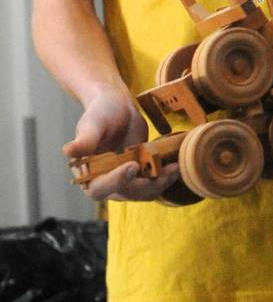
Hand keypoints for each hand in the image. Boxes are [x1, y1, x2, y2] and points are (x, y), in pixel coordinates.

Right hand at [64, 88, 178, 201]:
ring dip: (160, 184)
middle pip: (126, 194)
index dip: (117, 181)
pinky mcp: (140, 175)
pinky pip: (152, 182)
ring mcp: (125, 181)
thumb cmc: (101, 112)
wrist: (117, 107)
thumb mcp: (92, 123)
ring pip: (142, 192)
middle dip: (147, 185)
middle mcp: (106, 183)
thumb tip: (68, 151)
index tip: (133, 166)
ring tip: (175, 168)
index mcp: (88, 175)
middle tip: (167, 171)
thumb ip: (85, 139)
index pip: (100, 188)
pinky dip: (164, 177)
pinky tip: (176, 165)